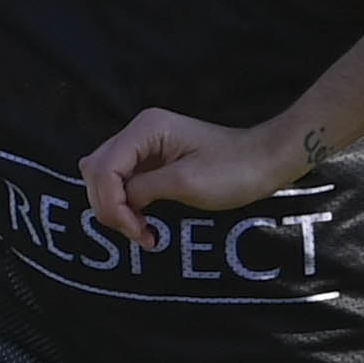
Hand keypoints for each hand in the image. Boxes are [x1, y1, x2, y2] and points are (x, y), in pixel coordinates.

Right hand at [81, 106, 304, 247]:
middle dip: (110, 207)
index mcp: (145, 129)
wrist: (266, 162)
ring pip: (105, 179)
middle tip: (139, 233)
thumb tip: (119, 201)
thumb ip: (143, 189)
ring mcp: (144, 145)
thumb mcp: (185, 183)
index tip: (136, 230)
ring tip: (144, 232)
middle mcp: (139, 131)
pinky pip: (123, 183)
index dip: (111, 204)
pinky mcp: (152, 161)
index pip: (103, 168)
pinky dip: (126, 206)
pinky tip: (145, 225)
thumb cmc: (234, 170)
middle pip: (97, 172)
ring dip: (116, 209)